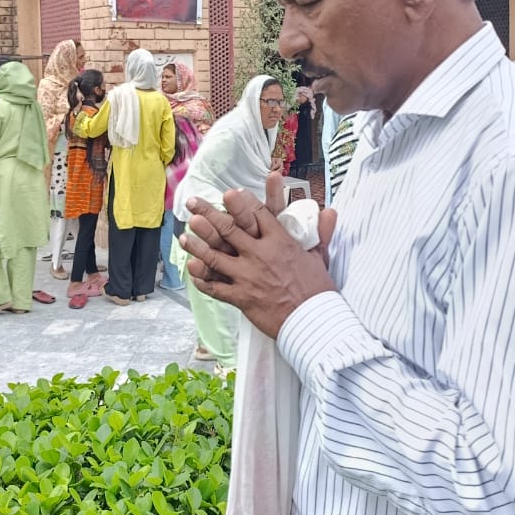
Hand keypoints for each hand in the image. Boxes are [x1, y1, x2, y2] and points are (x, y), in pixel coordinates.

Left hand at [180, 179, 336, 338]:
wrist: (313, 321)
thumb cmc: (318, 290)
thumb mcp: (320, 256)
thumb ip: (322, 231)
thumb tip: (330, 211)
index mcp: (279, 242)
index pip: (256, 214)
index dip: (240, 202)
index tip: (228, 193)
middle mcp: (259, 255)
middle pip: (228, 228)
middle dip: (207, 214)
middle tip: (193, 203)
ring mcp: (247, 276)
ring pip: (214, 256)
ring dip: (196, 244)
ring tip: (183, 235)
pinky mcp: (241, 297)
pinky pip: (215, 287)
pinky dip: (202, 279)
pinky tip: (192, 271)